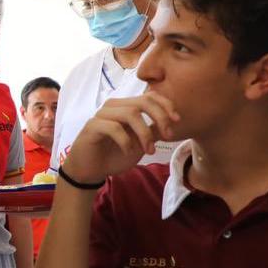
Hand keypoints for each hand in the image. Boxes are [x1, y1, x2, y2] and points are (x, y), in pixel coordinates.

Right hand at [61, 94, 179, 185]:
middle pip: (142, 102)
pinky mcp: (92, 127)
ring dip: (144, 133)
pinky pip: (114, 128)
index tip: (177, 120)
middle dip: (159, 117)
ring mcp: (101, 115)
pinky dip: (126, 141)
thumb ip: (153, 131)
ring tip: (149, 150)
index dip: (165, 105)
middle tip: (167, 135)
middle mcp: (113, 106)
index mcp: (125, 107)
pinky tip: (129, 151)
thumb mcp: (140, 144)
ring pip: (130, 114)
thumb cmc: (114, 155)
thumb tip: (173, 122)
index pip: (148, 96)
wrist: (90, 171)